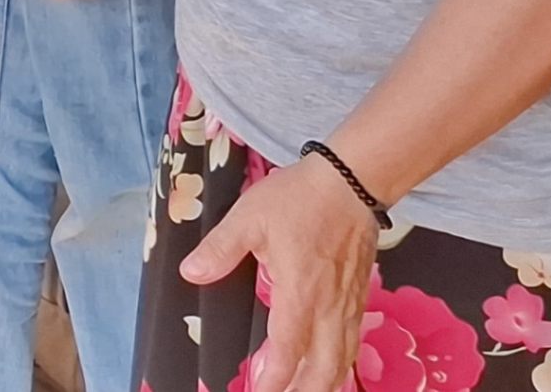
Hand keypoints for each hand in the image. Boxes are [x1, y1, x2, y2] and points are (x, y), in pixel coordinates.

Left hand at [176, 154, 383, 391]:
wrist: (351, 180)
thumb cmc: (300, 198)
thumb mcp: (249, 218)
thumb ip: (220, 249)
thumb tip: (191, 272)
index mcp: (300, 294)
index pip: (288, 352)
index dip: (274, 380)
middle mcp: (330, 307)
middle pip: (325, 368)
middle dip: (307, 391)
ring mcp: (349, 303)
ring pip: (344, 358)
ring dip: (327, 382)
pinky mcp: (359, 294)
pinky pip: (353, 340)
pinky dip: (342, 361)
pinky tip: (333, 366)